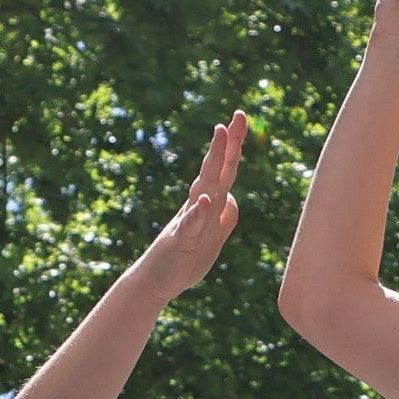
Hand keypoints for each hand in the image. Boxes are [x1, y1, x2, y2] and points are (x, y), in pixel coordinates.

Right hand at [136, 113, 244, 298]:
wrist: (157, 282)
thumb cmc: (184, 260)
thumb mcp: (213, 238)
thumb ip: (224, 218)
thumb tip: (232, 199)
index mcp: (208, 204)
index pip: (225, 170)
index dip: (234, 145)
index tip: (240, 118)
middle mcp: (198, 205)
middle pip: (216, 169)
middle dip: (227, 142)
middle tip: (237, 115)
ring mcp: (189, 220)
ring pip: (205, 187)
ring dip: (214, 163)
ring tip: (221, 138)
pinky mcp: (181, 240)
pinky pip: (190, 224)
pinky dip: (197, 212)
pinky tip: (203, 200)